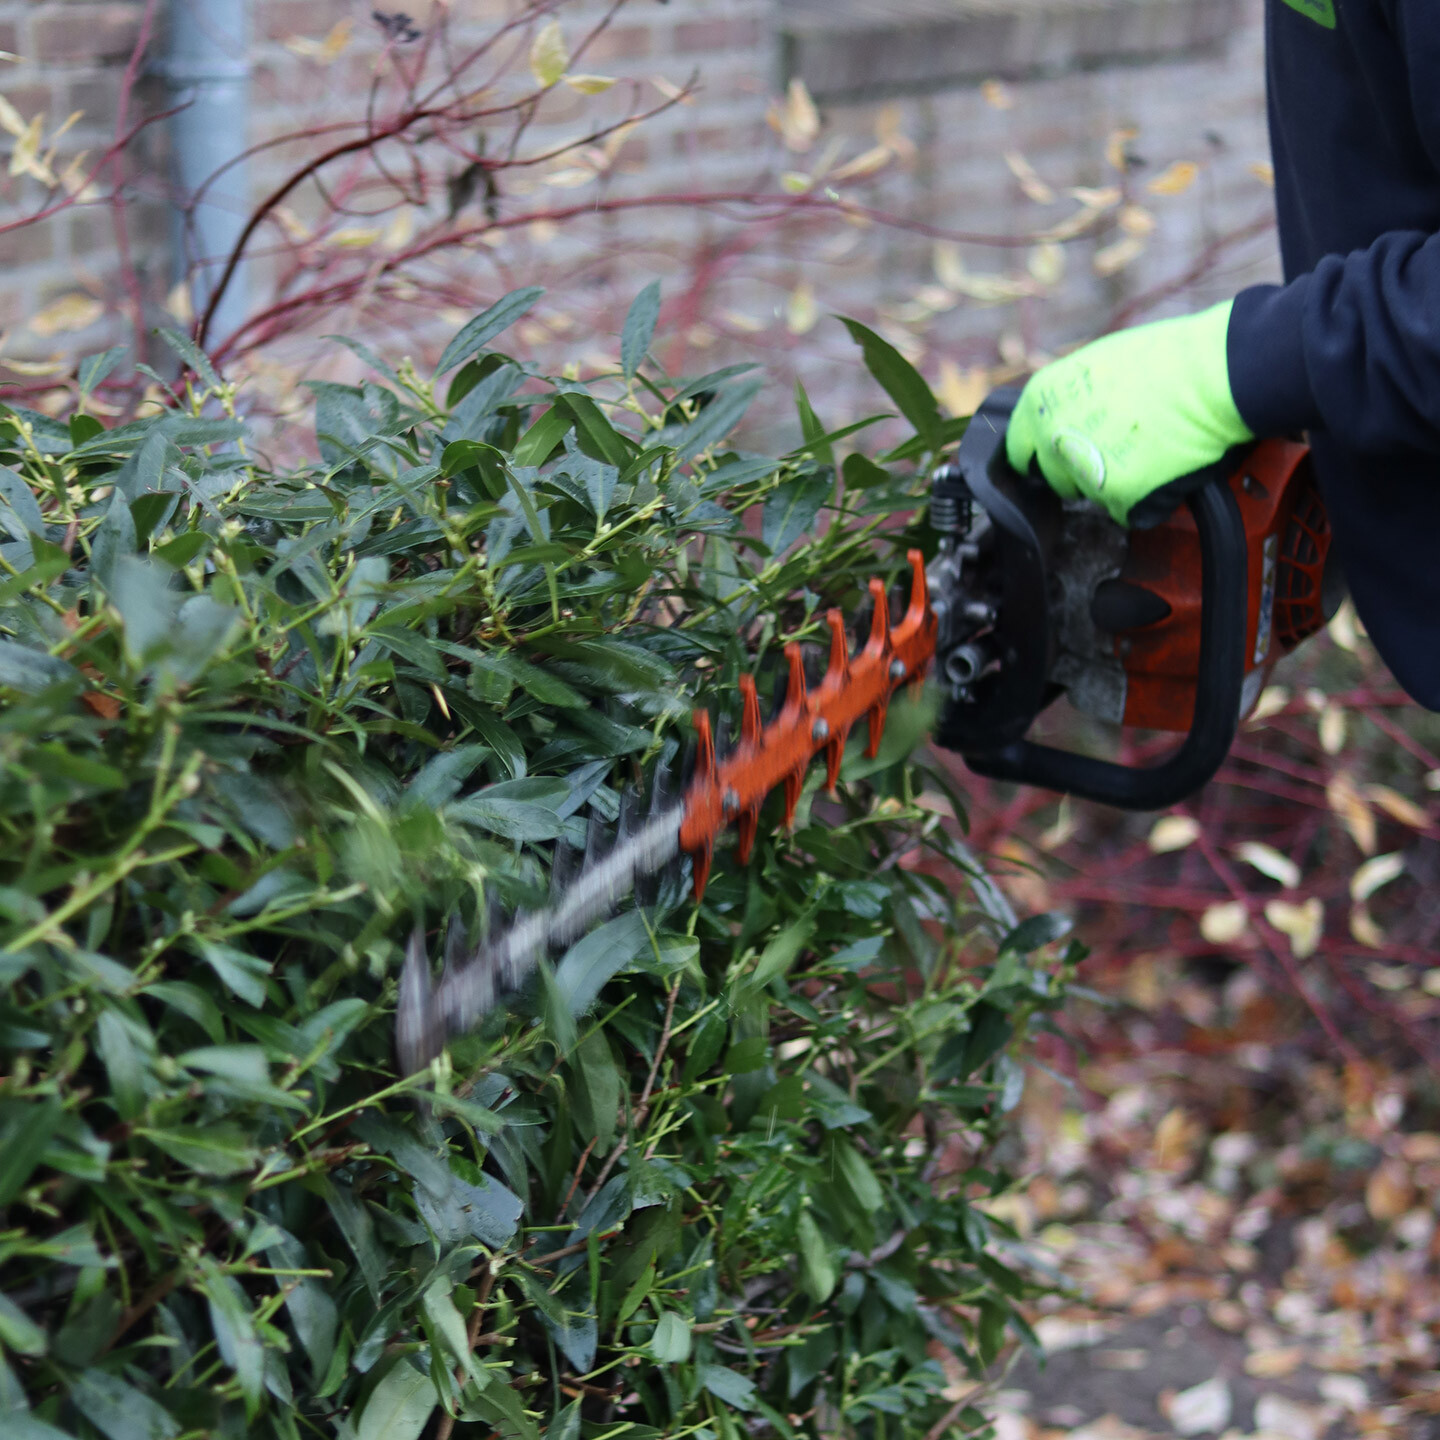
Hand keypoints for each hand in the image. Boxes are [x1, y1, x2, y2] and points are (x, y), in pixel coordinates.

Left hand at [1005, 300, 1253, 525]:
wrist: (1213, 375)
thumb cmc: (1166, 361)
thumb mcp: (1093, 367)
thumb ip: (1066, 399)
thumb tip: (1059, 419)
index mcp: (1040, 403)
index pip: (1019, 449)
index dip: (1042, 454)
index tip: (1060, 456)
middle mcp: (1052, 439)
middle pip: (1055, 478)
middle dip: (1081, 471)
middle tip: (1119, 448)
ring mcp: (1084, 470)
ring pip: (1092, 496)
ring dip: (1115, 484)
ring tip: (1149, 450)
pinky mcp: (1118, 495)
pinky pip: (1128, 511)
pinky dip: (1147, 499)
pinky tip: (1165, 467)